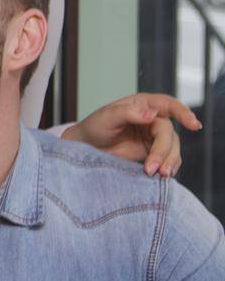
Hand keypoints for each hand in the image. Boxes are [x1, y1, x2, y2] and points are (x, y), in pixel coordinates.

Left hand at [61, 92, 200, 176]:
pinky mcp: (153, 152)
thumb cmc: (94, 127)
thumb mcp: (106, 117)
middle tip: (153, 168)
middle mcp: (153, 119)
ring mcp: (154, 136)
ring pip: (172, 148)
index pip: (168, 105)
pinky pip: (168, 159)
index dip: (183, 113)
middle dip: (163, 151)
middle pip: (168, 133)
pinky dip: (168, 167)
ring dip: (169, 162)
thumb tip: (151, 114)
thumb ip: (128, 113)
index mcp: (143, 104)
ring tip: (159, 175)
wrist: (86, 147)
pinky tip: (162, 176)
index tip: (194, 125)